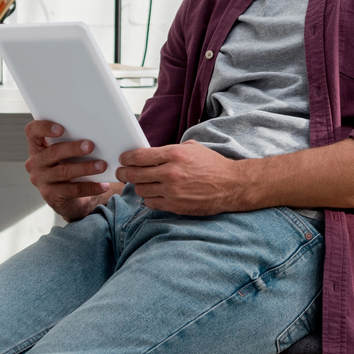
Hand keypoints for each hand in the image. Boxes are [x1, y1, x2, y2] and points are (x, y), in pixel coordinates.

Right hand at [24, 120, 120, 220]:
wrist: (71, 198)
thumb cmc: (70, 167)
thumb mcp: (68, 154)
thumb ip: (72, 142)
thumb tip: (95, 134)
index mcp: (37, 148)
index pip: (32, 132)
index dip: (44, 128)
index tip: (61, 128)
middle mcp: (35, 163)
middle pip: (52, 152)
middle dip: (72, 148)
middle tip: (90, 145)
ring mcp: (41, 180)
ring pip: (63, 171)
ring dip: (85, 167)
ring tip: (101, 165)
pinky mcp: (51, 196)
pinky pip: (72, 190)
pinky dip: (90, 187)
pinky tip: (102, 185)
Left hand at [119, 141, 248, 215]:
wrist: (231, 185)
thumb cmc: (212, 164)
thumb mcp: (191, 148)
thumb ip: (168, 150)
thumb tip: (149, 154)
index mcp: (174, 154)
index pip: (138, 157)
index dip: (126, 158)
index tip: (123, 159)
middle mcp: (171, 173)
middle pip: (134, 174)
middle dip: (124, 173)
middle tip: (122, 172)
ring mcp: (172, 191)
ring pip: (140, 190)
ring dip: (139, 186)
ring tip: (142, 182)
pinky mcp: (175, 206)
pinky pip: (151, 203)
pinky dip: (150, 198)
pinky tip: (154, 193)